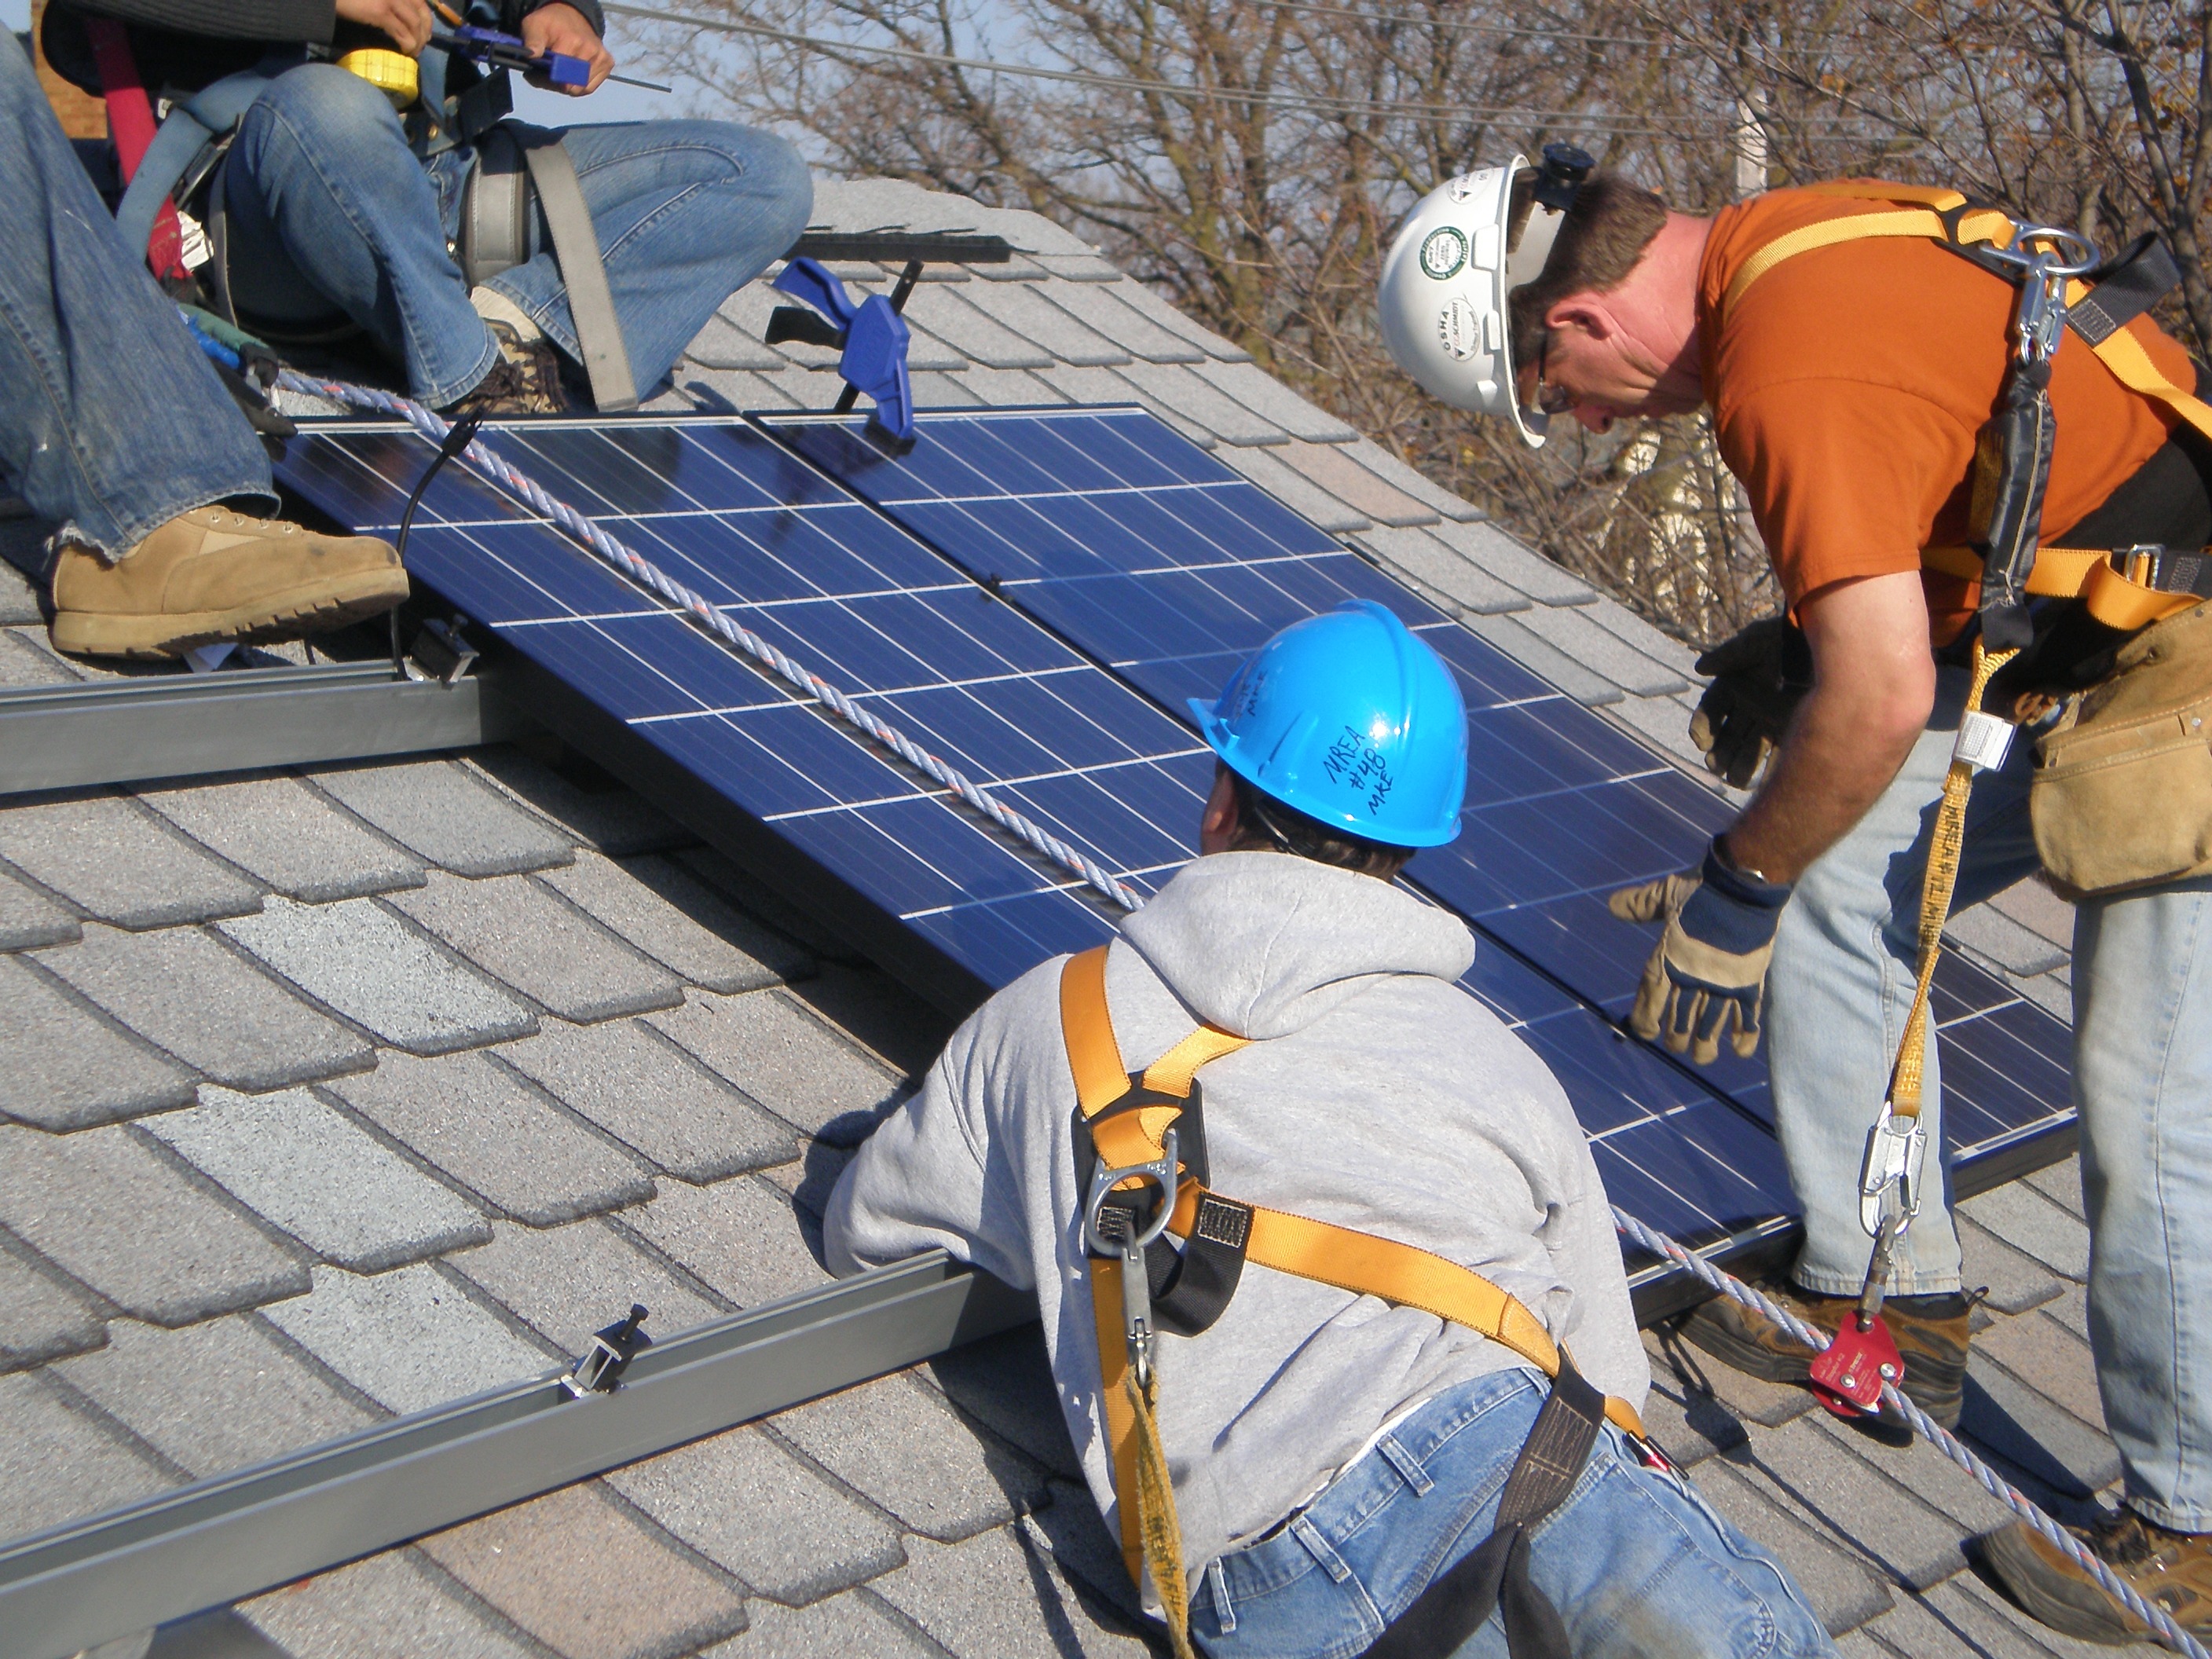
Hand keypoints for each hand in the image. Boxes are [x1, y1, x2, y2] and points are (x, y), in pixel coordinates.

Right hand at [336, 0, 433, 54]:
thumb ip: (392, 3)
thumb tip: (406, 18)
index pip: (420, 2)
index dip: (427, 19)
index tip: (426, 33)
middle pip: (421, 13)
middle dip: (424, 32)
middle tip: (421, 46)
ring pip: (414, 24)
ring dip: (417, 41)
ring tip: (412, 51)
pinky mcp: (380, 11)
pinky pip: (401, 31)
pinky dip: (407, 43)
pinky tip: (405, 50)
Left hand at [521, 2, 612, 93]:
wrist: (572, 16)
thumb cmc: (551, 24)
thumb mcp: (534, 26)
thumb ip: (532, 41)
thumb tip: (533, 55)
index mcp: (572, 41)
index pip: (562, 74)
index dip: (551, 79)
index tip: (544, 74)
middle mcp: (591, 49)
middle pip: (572, 84)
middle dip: (559, 84)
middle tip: (551, 72)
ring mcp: (601, 57)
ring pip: (582, 88)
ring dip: (569, 86)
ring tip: (562, 72)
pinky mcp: (608, 63)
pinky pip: (590, 87)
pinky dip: (580, 86)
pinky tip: (573, 75)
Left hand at [1608, 840, 1791, 1063]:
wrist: (1743, 884)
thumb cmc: (1702, 887)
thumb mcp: (1665, 894)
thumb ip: (1640, 905)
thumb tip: (1611, 905)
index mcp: (1667, 957)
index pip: (1651, 997)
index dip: (1646, 1018)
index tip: (1645, 1032)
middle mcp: (1691, 976)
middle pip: (1680, 1018)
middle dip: (1676, 1037)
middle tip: (1676, 1047)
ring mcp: (1720, 982)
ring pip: (1710, 1025)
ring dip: (1704, 1045)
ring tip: (1701, 1057)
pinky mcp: (1748, 982)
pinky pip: (1746, 1016)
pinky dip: (1744, 1035)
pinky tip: (1739, 1051)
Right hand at [1687, 616, 1811, 790]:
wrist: (1829, 643)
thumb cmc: (1790, 635)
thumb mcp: (1758, 639)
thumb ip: (1730, 654)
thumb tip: (1700, 668)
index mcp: (1735, 684)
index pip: (1713, 709)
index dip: (1704, 725)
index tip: (1701, 741)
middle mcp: (1750, 705)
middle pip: (1730, 733)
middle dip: (1721, 752)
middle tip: (1716, 767)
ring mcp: (1771, 717)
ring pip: (1751, 747)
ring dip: (1742, 765)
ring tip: (1735, 780)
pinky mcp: (1794, 726)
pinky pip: (1782, 750)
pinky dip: (1776, 767)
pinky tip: (1772, 780)